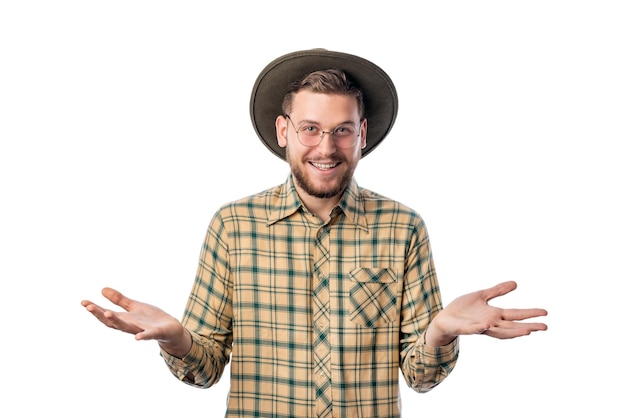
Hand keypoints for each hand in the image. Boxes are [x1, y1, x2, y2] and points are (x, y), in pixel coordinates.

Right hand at [81, 288, 190, 356]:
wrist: (170, 329)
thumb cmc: (150, 318)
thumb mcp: (134, 306)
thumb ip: (119, 300)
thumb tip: (102, 289)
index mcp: (124, 319)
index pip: (106, 314)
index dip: (94, 309)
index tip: (83, 302)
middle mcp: (130, 326)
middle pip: (112, 321)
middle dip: (100, 314)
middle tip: (89, 307)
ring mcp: (142, 330)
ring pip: (127, 327)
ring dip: (117, 321)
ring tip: (107, 313)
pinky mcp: (155, 333)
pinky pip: (148, 335)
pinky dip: (143, 336)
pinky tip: (138, 338)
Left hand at [426, 281, 547, 345]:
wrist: (445, 318)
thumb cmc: (463, 309)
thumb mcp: (482, 296)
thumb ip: (497, 291)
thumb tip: (516, 283)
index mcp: (494, 315)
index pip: (515, 314)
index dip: (530, 314)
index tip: (545, 313)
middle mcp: (490, 323)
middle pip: (512, 326)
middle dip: (528, 327)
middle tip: (544, 327)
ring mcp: (479, 327)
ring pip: (498, 332)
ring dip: (511, 332)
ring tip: (526, 331)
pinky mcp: (465, 328)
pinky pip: (473, 329)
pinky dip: (479, 328)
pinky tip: (486, 326)